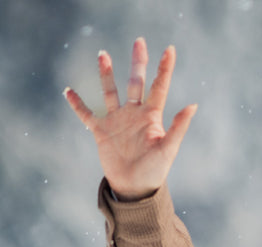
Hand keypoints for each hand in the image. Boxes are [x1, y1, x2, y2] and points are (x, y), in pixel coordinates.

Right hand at [64, 38, 196, 199]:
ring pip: (111, 92)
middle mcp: (134, 114)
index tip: (169, 50)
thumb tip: (193, 105)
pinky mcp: (101, 131)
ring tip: (103, 54)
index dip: (164, 69)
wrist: (134, 189)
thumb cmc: (154, 171)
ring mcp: (117, 121)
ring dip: (107, 74)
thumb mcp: (168, 149)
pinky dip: (77, 104)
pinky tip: (68, 91)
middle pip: (136, 82)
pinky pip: (86, 114)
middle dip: (138, 63)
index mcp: (151, 117)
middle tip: (139, 42)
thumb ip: (179, 127)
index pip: (159, 87)